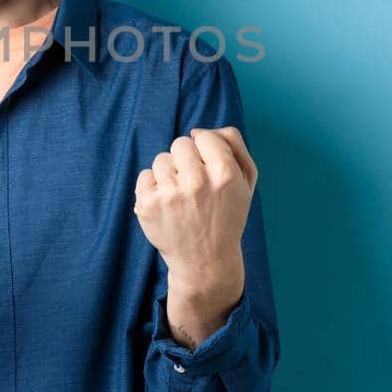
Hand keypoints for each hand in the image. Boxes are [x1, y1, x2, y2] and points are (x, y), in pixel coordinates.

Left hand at [133, 127, 257, 325]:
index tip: (208, 167)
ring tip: (181, 197)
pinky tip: (167, 205)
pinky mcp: (147, 205)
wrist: (205, 262)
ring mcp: (169, 195)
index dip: (206, 150)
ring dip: (169, 174)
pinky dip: (153, 187)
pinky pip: (144, 175)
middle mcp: (197, 183)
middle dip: (186, 160)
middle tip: (194, 185)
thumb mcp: (246, 183)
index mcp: (225, 175)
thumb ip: (234, 146)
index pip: (205, 136)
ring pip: (161, 159)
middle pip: (180, 143)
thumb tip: (200, 130)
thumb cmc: (227, 217)